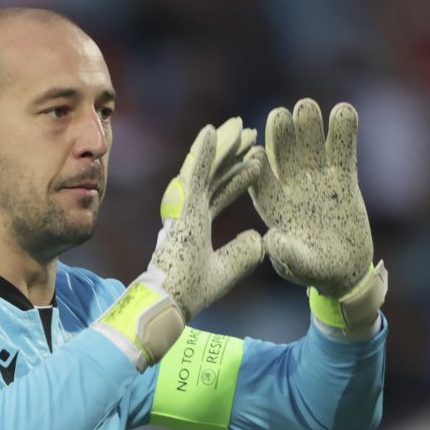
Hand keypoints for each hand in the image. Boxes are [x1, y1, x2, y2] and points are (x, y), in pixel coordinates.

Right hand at [94, 125, 263, 368]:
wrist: (170, 303)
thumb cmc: (190, 292)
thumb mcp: (227, 271)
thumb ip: (242, 254)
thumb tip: (259, 238)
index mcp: (198, 223)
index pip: (221, 193)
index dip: (239, 177)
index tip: (257, 161)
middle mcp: (190, 211)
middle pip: (215, 174)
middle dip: (233, 155)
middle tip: (252, 135)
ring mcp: (184, 207)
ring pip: (206, 167)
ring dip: (223, 145)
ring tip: (241, 127)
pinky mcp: (181, 206)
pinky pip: (193, 172)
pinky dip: (203, 151)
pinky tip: (214, 130)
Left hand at [249, 98, 386, 334]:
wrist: (346, 271)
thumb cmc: (316, 272)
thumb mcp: (300, 268)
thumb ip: (287, 255)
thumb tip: (271, 238)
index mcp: (273, 206)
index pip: (260, 181)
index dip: (257, 166)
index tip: (255, 152)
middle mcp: (292, 186)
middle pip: (284, 155)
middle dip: (281, 137)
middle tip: (280, 116)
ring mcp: (318, 178)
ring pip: (311, 145)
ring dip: (308, 126)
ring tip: (306, 107)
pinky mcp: (344, 177)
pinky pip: (343, 150)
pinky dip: (343, 131)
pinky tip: (344, 111)